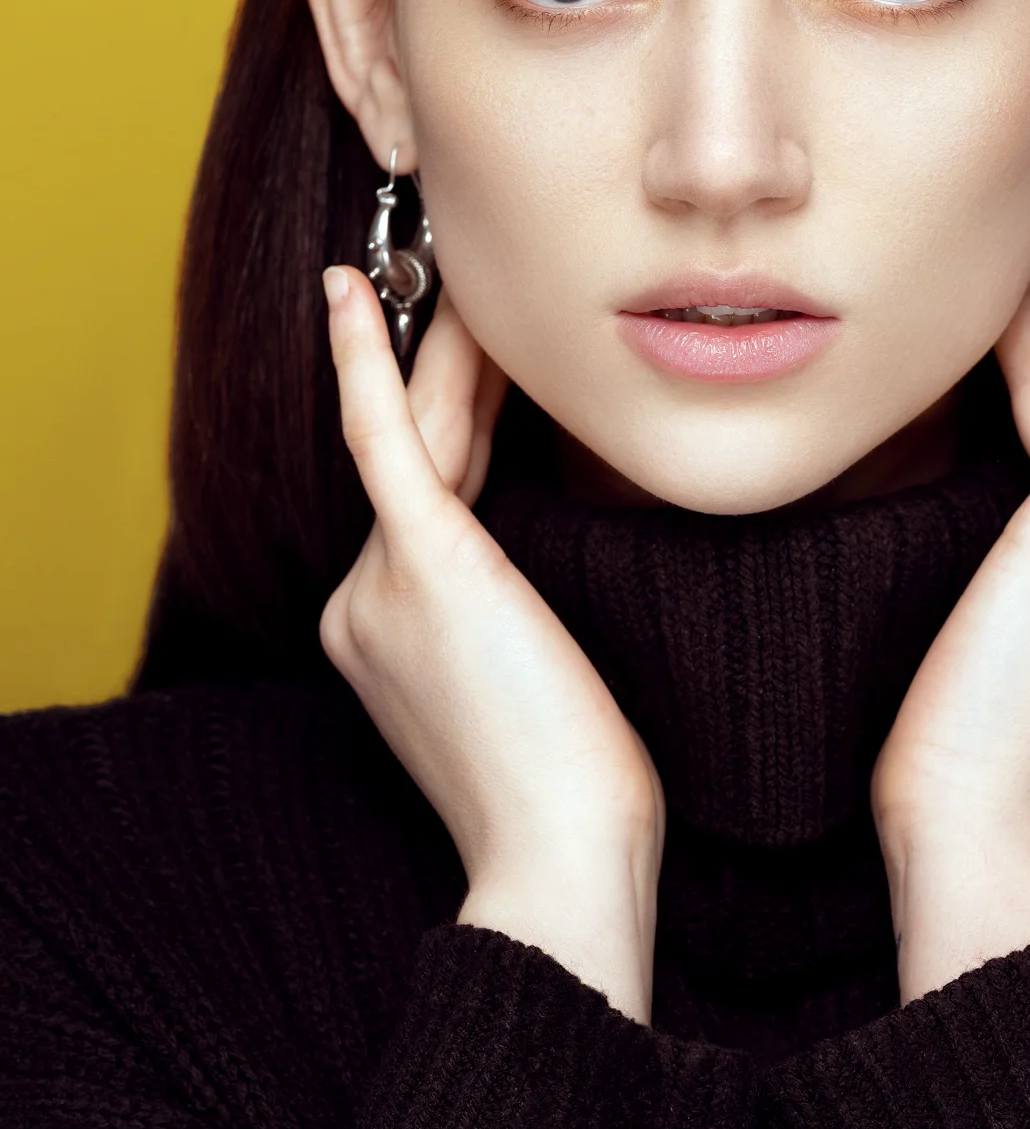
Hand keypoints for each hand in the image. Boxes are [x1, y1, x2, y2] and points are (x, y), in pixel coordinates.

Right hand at [320, 267, 664, 1022]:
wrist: (562, 859)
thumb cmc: (579, 791)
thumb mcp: (542, 682)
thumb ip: (518, 613)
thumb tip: (550, 573)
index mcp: (391, 629)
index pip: (434, 492)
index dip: (462, 412)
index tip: (490, 356)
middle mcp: (364, 602)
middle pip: (421, 451)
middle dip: (446, 363)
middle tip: (466, 275)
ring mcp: (378, 585)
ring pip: (418, 434)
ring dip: (442, 348)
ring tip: (461, 268)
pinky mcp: (418, 568)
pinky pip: (385, 441)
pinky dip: (364, 363)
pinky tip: (351, 294)